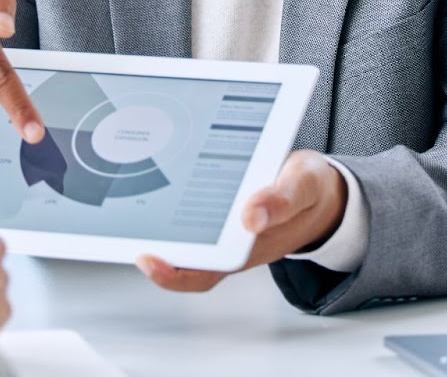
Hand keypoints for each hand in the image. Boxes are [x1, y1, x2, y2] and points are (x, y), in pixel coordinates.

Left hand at [135, 150, 347, 292]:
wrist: (321, 189)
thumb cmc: (311, 190)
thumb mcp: (305, 185)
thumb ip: (283, 199)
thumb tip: (252, 216)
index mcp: (250, 247)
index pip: (202, 272)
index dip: (170, 272)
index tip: (145, 257)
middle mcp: (231, 242)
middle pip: (182, 254)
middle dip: (152, 241)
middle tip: (125, 219)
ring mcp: (224, 226)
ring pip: (184, 232)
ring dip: (159, 219)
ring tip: (131, 190)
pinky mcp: (221, 208)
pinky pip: (193, 210)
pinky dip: (174, 196)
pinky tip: (160, 173)